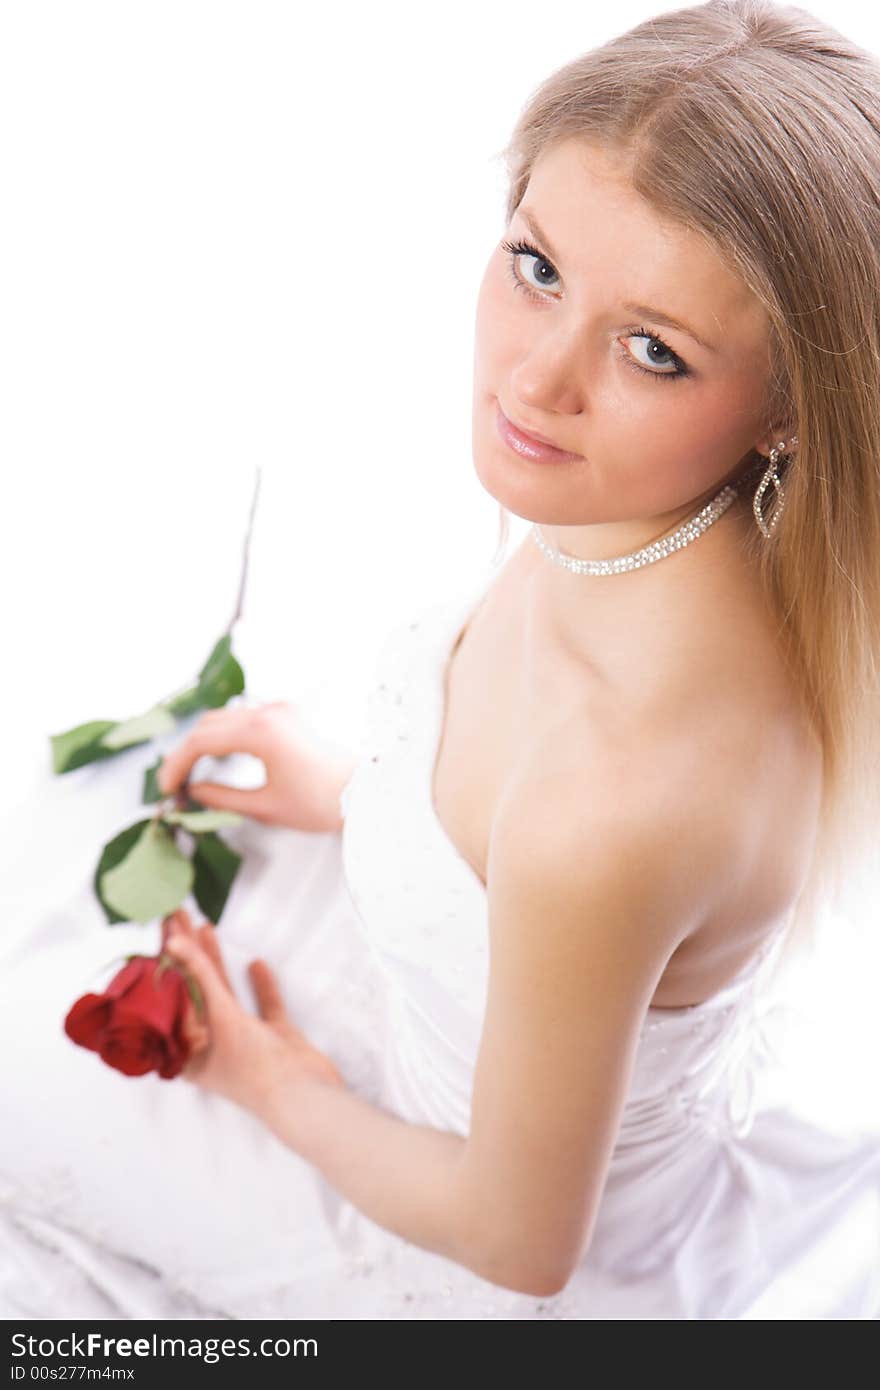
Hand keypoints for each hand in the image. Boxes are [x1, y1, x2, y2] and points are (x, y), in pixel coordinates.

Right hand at [156, 701, 354, 832]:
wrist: (368, 793)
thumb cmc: (323, 803)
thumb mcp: (267, 808)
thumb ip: (222, 799)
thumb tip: (192, 795)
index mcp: (261, 731)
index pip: (201, 741)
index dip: (176, 765)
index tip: (167, 790)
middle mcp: (269, 712)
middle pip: (209, 725)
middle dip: (187, 754)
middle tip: (175, 785)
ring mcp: (281, 710)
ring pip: (225, 718)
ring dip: (205, 743)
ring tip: (193, 776)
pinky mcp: (290, 715)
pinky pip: (245, 719)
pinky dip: (226, 737)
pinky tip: (220, 761)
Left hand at [163, 908, 345, 1115]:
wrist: (305, 1096)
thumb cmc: (253, 1067)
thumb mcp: (222, 1017)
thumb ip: (201, 975)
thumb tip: (174, 941)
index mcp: (187, 1051)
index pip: (169, 995)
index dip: (166, 960)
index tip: (163, 926)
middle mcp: (210, 1045)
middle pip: (194, 990)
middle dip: (188, 953)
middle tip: (179, 915)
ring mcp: (243, 1041)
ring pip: (225, 994)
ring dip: (217, 963)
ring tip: (207, 928)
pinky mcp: (273, 1038)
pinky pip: (263, 1006)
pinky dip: (260, 986)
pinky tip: (257, 964)